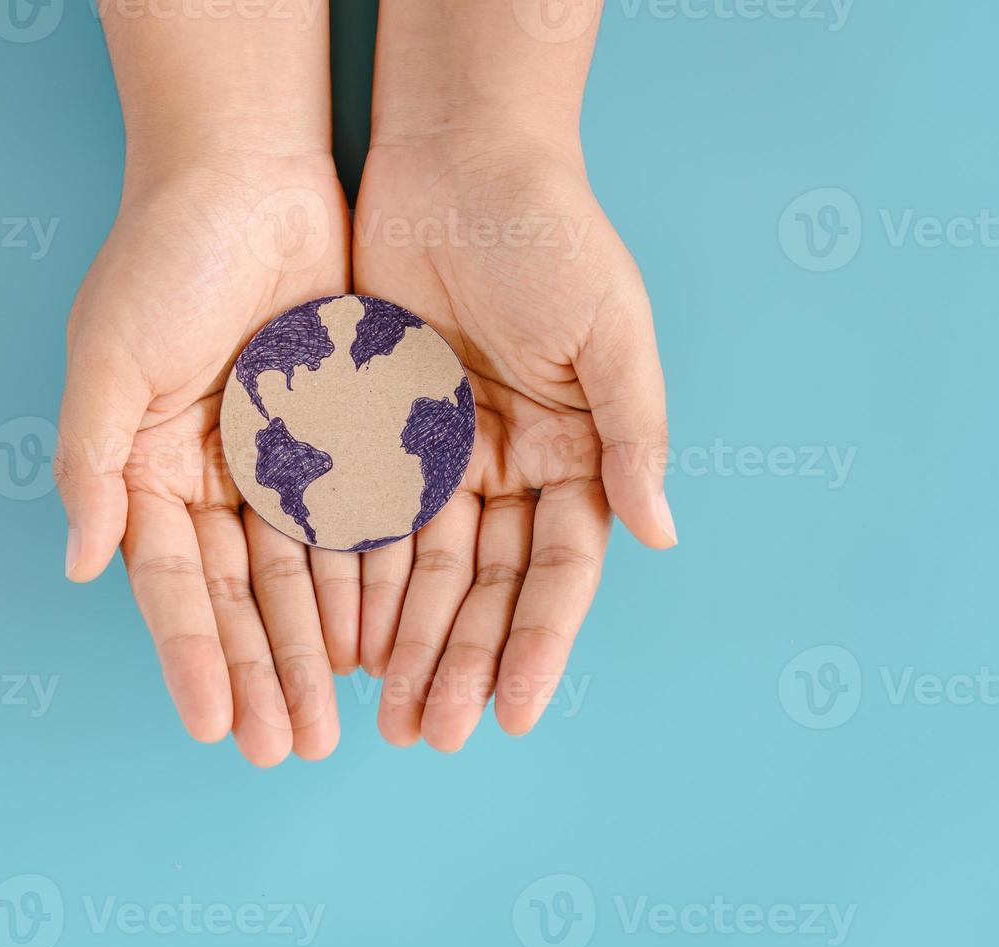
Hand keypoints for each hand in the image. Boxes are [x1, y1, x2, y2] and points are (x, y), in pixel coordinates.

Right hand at [56, 153, 353, 765]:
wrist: (246, 173)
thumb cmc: (162, 258)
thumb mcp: (107, 358)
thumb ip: (92, 463)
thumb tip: (83, 565)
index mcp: (150, 471)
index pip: (173, 584)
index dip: (193, 657)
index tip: (215, 728)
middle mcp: (215, 481)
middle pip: (242, 598)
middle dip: (264, 675)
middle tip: (288, 751)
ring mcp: (282, 464)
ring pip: (303, 577)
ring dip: (316, 650)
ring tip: (334, 723)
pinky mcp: (343, 437)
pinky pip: (358, 523)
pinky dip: (365, 583)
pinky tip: (377, 643)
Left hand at [352, 132, 674, 750]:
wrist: (459, 159)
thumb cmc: (551, 236)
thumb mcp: (610, 333)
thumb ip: (634, 434)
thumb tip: (660, 534)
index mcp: (577, 455)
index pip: (559, 572)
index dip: (538, 644)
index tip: (511, 714)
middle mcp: (512, 469)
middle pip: (485, 588)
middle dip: (458, 662)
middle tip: (430, 735)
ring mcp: (442, 456)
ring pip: (421, 571)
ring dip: (405, 642)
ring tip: (384, 715)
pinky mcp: (378, 433)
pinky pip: (364, 519)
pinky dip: (355, 580)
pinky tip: (338, 639)